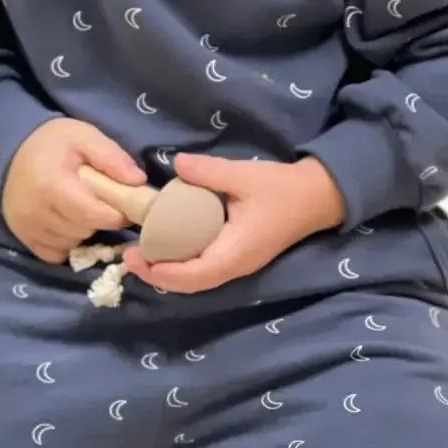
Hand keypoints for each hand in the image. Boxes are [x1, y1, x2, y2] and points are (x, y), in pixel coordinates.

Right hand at [2, 119, 146, 263]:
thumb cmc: (53, 143)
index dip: (115, 214)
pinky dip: (65, 241)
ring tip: (78, 207)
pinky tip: (65, 221)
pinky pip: (55, 253)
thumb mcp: (85, 136)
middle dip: (97, 218)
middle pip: (84, 230)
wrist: (12, 150)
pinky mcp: (22, 237)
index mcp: (52, 184)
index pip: (93, 215)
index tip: (121, 204)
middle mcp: (35, 211)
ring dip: (81, 229)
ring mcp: (26, 227)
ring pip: (71, 243)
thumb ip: (112, 157)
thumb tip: (138, 182)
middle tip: (96, 200)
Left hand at [122, 155, 345, 293]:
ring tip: (142, 254)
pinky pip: (205, 270)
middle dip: (158, 274)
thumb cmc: (281, 188)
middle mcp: (236, 266)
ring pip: (197, 280)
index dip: (163, 272)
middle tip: (129, 256)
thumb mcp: (244, 175)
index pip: (195, 274)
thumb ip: (208, 172)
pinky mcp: (238, 258)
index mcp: (237, 251)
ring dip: (168, 272)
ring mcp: (239, 265)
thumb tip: (175, 164)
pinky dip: (182, 265)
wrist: (317, 197)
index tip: (137, 257)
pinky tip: (167, 247)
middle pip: (191, 284)